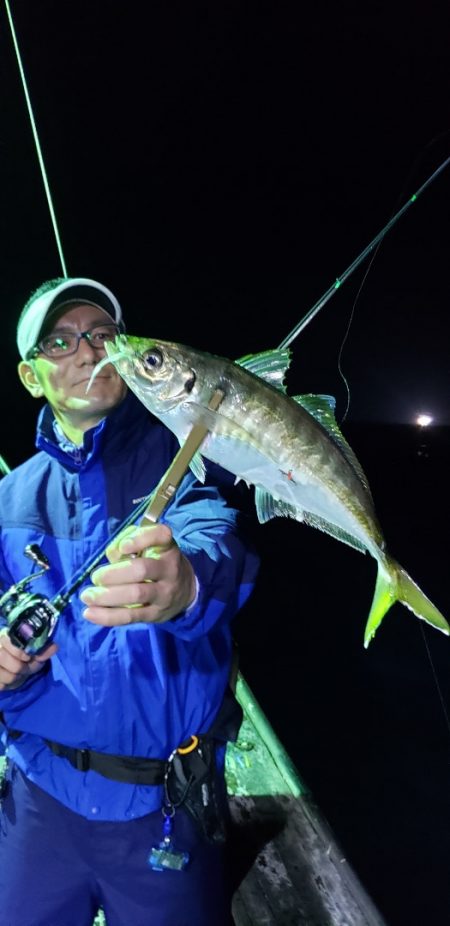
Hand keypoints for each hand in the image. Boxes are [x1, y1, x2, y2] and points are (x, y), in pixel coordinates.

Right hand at [0, 629, 57, 690]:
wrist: (17, 673)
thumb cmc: (26, 661)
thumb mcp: (36, 656)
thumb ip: (43, 651)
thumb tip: (54, 646)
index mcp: (6, 640)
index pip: (7, 641)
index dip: (19, 651)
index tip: (28, 657)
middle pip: (3, 658)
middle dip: (19, 666)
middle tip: (25, 667)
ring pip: (3, 673)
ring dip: (15, 677)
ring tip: (19, 673)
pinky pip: (0, 685)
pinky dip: (8, 685)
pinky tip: (11, 679)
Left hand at [80, 522, 196, 626]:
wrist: (184, 591)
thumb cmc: (157, 562)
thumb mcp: (149, 547)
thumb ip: (127, 543)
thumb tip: (112, 554)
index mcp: (167, 548)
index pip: (160, 536)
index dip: (140, 539)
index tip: (123, 546)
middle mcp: (169, 570)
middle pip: (142, 570)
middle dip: (113, 573)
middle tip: (96, 577)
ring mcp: (164, 594)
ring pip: (136, 595)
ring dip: (106, 596)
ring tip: (87, 596)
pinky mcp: (155, 614)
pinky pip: (130, 616)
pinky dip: (107, 616)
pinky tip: (89, 613)